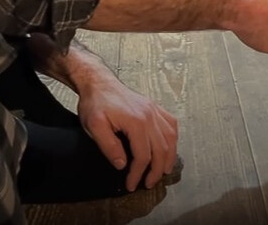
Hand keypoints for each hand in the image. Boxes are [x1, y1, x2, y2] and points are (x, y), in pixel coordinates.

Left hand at [77, 72, 177, 191]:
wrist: (99, 82)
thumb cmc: (96, 103)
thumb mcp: (94, 126)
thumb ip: (109, 146)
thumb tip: (122, 164)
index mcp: (136, 121)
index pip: (143, 155)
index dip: (138, 173)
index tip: (131, 185)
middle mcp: (150, 115)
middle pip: (161, 148)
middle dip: (156, 170)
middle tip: (149, 184)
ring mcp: (155, 110)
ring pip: (170, 137)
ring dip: (169, 156)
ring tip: (163, 171)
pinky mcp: (155, 107)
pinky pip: (171, 124)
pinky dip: (173, 138)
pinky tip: (169, 147)